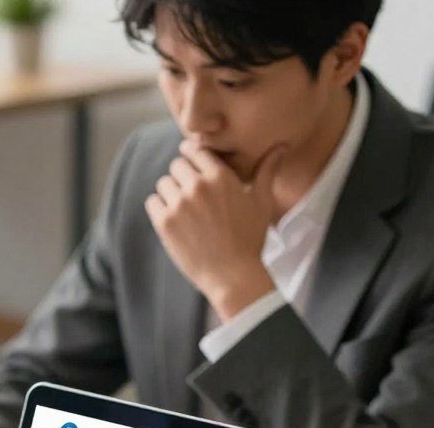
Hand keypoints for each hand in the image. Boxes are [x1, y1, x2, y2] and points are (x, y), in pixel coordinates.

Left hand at [145, 140, 283, 320]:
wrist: (232, 275)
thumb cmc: (250, 239)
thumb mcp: (262, 202)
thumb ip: (266, 171)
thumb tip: (281, 146)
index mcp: (220, 176)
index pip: (196, 150)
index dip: (194, 159)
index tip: (194, 169)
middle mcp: (198, 186)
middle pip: (177, 165)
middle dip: (183, 177)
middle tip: (191, 196)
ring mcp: (179, 204)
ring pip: (163, 183)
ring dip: (170, 193)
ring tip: (183, 210)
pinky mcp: (165, 223)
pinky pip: (152, 202)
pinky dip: (159, 209)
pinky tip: (173, 221)